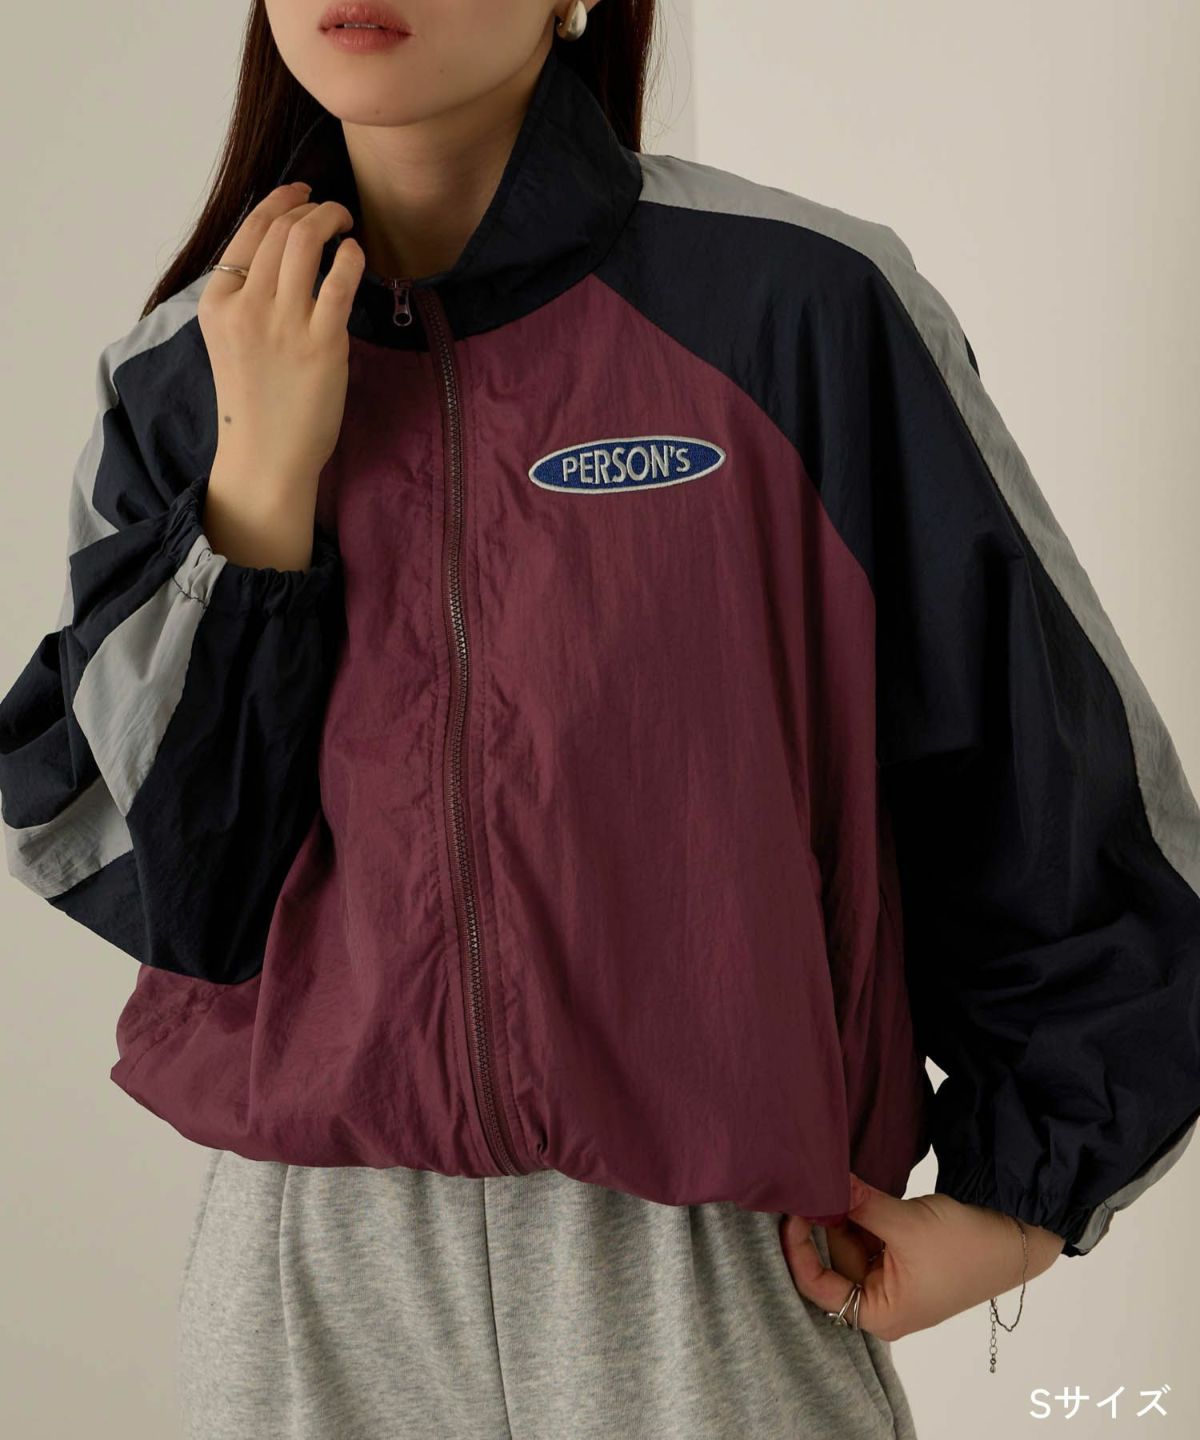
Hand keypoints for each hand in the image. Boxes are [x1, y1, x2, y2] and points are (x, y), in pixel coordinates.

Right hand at [197, 181, 365, 501]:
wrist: (265, 456)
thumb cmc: (254, 402)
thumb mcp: (230, 340)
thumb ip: (247, 298)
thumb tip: (282, 252)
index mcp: (217, 302)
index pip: (249, 232)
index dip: (279, 202)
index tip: (302, 193)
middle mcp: (247, 306)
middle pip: (281, 230)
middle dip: (310, 208)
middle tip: (332, 211)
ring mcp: (284, 324)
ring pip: (305, 241)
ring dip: (330, 219)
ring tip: (345, 223)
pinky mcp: (321, 343)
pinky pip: (339, 280)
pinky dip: (350, 256)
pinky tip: (355, 254)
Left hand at [779, 1172, 1065, 1341]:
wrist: (1013, 1235)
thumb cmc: (964, 1246)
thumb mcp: (904, 1223)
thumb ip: (859, 1205)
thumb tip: (822, 1180)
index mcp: (881, 1313)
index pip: (819, 1287)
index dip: (799, 1249)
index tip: (792, 1212)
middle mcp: (882, 1302)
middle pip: (834, 1260)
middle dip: (825, 1223)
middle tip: (813, 1185)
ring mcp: (892, 1278)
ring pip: (850, 1243)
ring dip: (844, 1214)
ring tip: (838, 1182)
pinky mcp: (903, 1256)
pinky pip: (869, 1234)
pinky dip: (861, 1213)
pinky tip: (856, 1189)